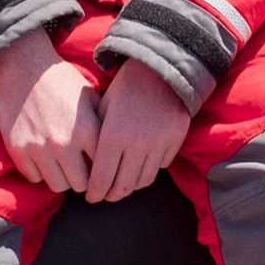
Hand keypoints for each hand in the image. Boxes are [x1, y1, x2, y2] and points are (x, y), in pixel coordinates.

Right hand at [0, 29, 100, 193]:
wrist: (25, 67)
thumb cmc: (63, 81)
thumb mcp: (91, 99)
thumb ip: (103, 126)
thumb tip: (118, 153)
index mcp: (87, 129)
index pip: (103, 169)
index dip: (104, 171)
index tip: (103, 169)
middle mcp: (64, 142)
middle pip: (81, 185)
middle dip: (84, 180)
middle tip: (84, 173)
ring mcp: (38, 148)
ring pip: (58, 186)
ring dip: (63, 179)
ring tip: (66, 167)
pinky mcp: (17, 150)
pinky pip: (34, 178)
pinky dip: (41, 173)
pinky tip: (46, 159)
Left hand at [86, 60, 189, 202]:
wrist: (159, 67)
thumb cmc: (123, 88)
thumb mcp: (101, 111)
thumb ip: (95, 141)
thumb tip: (87, 169)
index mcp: (113, 136)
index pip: (101, 180)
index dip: (95, 193)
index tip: (92, 196)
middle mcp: (137, 143)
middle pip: (123, 187)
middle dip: (111, 195)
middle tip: (106, 195)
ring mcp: (160, 141)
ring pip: (144, 180)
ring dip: (132, 185)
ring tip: (124, 182)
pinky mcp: (176, 138)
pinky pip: (162, 165)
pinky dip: (151, 168)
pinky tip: (142, 162)